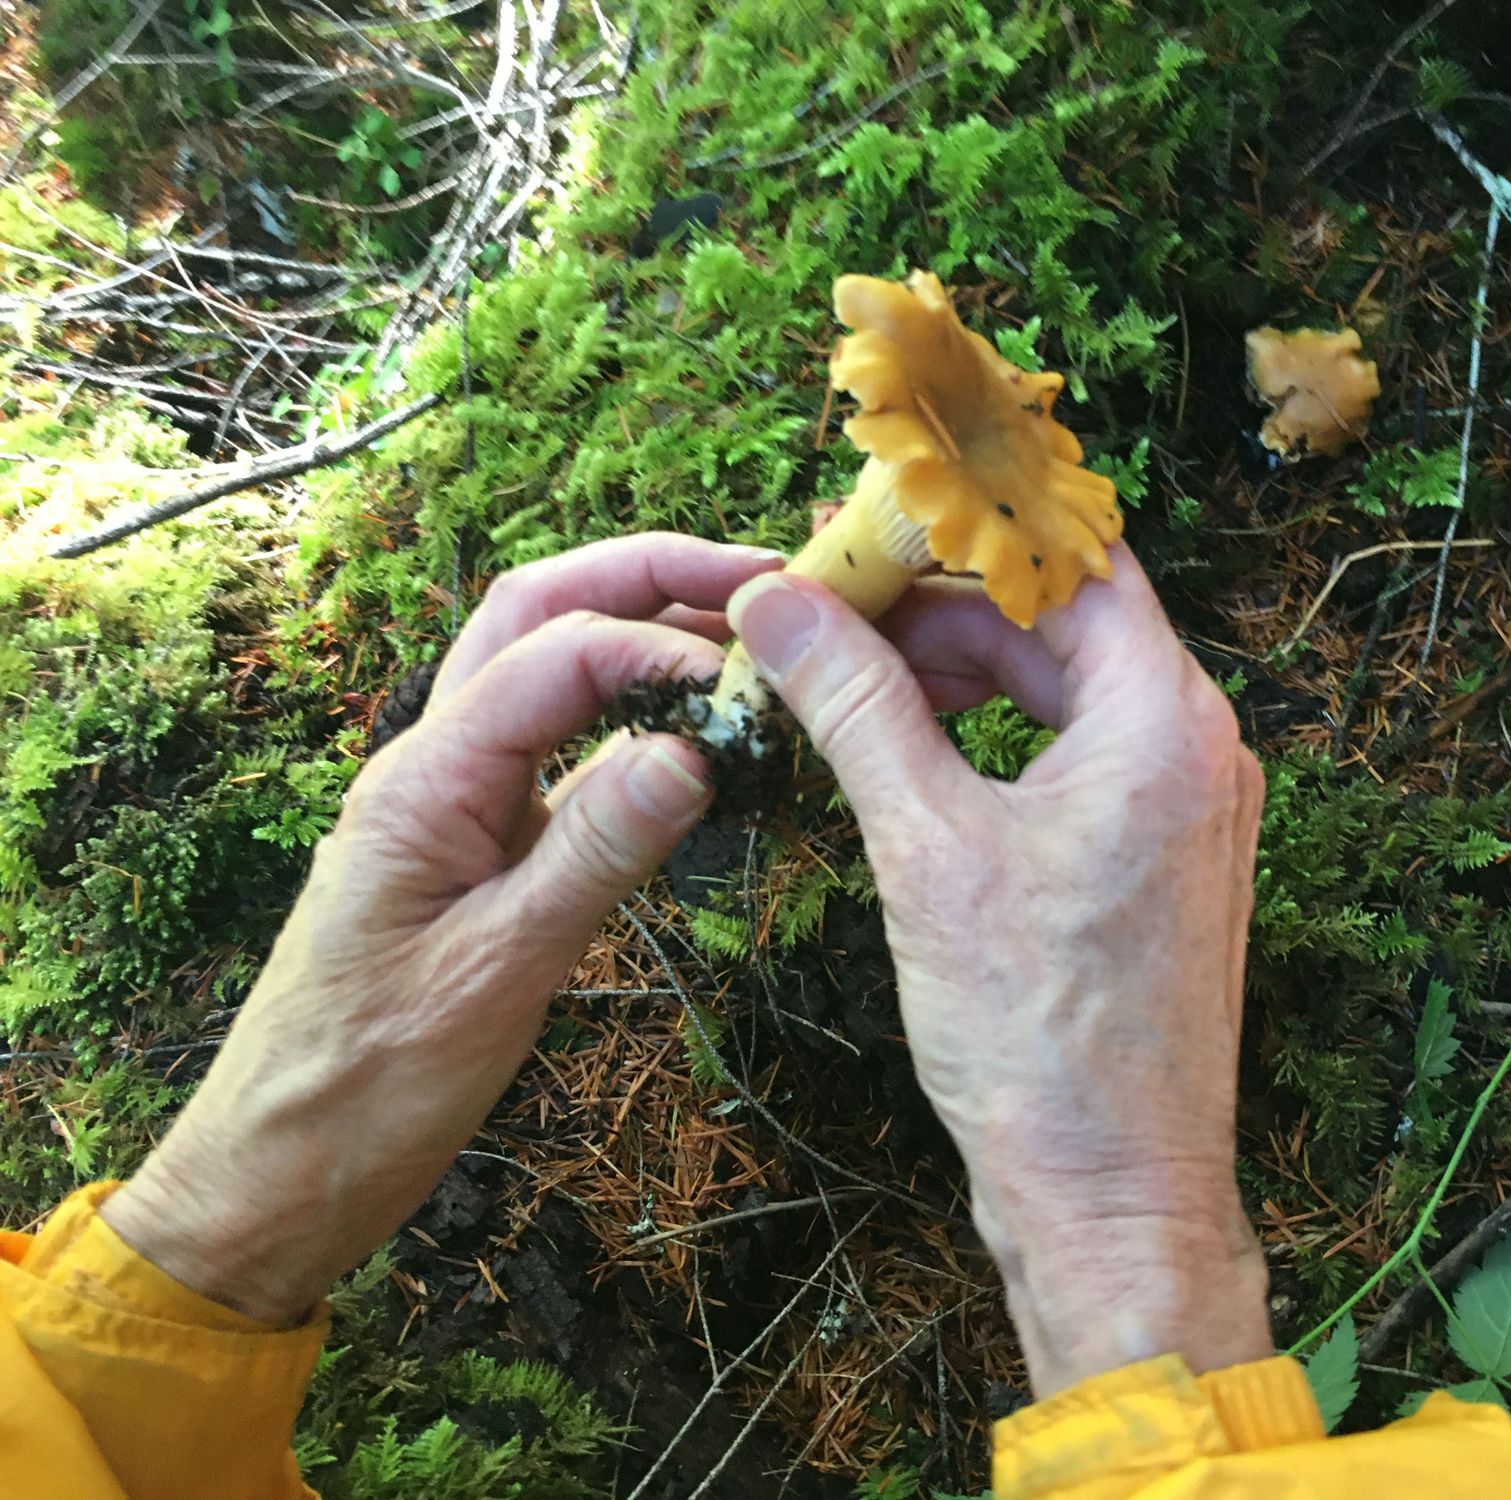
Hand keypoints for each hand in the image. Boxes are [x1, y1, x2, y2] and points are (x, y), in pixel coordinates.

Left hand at [103, 535, 782, 1325]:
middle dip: (645, 574)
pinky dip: (623, 714)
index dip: (660, 643)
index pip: (554, 654)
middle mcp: (430, 768)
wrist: (280, 1171)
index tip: (755, 678)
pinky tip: (686, 736)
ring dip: (633, 625)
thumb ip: (597, 852)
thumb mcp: (497, 973)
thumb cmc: (367, 1087)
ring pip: (540, 667)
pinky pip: (552, 747)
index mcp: (424, 782)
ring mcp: (449, 802)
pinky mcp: (472, 847)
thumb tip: (697, 748)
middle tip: (760, 577)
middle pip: (535, 612)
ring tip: (740, 634)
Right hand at [730, 547, 1270, 1394]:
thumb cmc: (1040, 1041)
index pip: (1074, 558)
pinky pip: (1078, 757)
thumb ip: (856, 707)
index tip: (873, 518)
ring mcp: (1187, 808)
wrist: (1111, 1195)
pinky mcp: (1159, 861)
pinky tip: (914, 752)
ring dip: (966, 674)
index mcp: (1167, 721)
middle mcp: (1199, 748)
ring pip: (1068, 690)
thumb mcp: (926, 849)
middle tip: (833, 605)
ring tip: (854, 680)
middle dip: (947, 607)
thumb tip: (783, 605)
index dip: (969, 527)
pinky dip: (999, 740)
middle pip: (1066, 620)